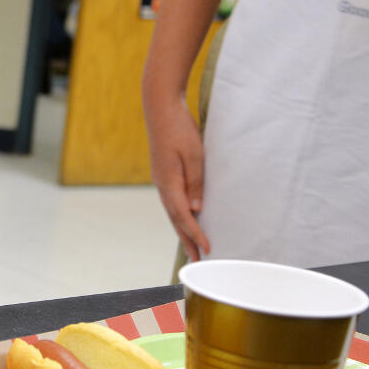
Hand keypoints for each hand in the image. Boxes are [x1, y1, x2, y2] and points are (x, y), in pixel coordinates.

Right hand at [144, 95, 211, 261]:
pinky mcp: (164, 174)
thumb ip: (195, 183)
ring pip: (172, 212)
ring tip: (192, 247)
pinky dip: (179, 216)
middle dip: (186, 240)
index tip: (207, 249)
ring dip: (182, 230)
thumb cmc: (180, 129)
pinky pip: (172, 202)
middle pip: (175, 219)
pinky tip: (186, 219)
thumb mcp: (194, 155)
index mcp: (169, 183)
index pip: (183, 216)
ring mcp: (161, 180)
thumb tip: (196, 210)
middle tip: (197, 260)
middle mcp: (162, 185)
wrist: (160, 109)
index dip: (195, 234)